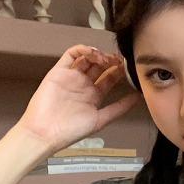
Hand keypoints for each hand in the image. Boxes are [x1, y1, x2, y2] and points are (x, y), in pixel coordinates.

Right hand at [14, 45, 140, 152]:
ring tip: (106, 59)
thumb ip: (119, 108)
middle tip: (119, 58)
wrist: (46, 133)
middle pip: (99, 66)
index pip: (109, 78)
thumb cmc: (70, 131)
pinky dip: (82, 50)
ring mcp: (71, 77)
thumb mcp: (100, 119)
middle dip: (111, 60)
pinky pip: (70, 55)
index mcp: (93, 96)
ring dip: (98, 55)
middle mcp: (83, 85)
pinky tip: (92, 53)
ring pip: (87, 58)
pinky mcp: (58, 72)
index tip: (129, 67)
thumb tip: (138, 98)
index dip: (119, 71)